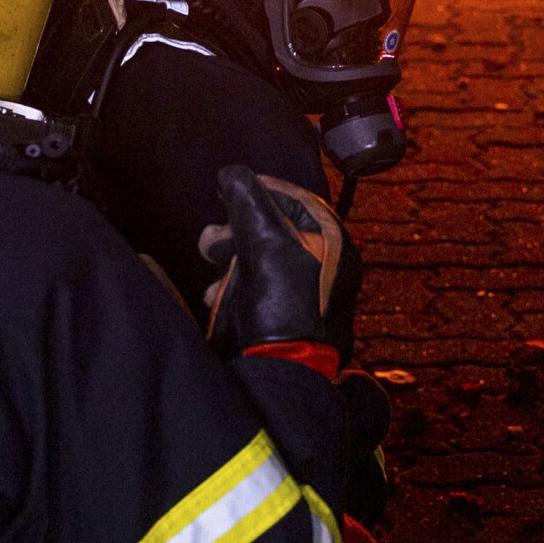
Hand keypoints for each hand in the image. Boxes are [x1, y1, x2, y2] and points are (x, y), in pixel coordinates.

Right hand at [200, 166, 343, 351]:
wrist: (283, 370)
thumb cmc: (282, 303)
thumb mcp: (265, 243)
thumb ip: (249, 202)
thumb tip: (232, 172)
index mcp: (333, 243)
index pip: (297, 199)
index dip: (260, 190)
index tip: (228, 189)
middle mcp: (324, 265)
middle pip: (275, 229)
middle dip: (236, 229)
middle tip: (210, 239)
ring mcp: (305, 292)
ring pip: (262, 258)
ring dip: (230, 259)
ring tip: (209, 270)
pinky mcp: (285, 315)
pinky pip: (258, 287)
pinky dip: (234, 286)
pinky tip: (214, 296)